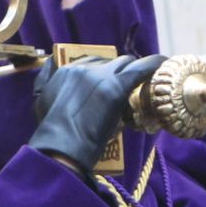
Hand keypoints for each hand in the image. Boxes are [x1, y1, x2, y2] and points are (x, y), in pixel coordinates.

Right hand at [30, 54, 164, 175]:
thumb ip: (45, 80)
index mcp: (66, 71)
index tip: (111, 81)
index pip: (91, 61)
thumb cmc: (51, 130)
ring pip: (126, 62)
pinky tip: (164, 63)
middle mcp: (83, 68)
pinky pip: (142, 68)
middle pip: (111, 60)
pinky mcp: (116, 86)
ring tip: (148, 79)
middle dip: (121, 70)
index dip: (104, 70)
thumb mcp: (41, 100)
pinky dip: (154, 64)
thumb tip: (51, 62)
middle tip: (130, 85)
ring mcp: (100, 76)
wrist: (61, 145)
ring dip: (137, 69)